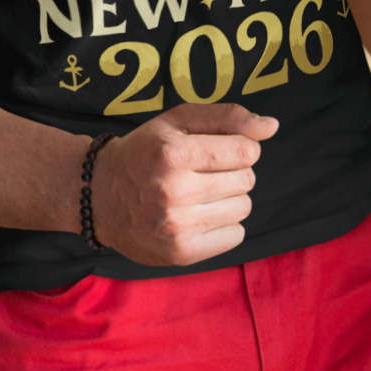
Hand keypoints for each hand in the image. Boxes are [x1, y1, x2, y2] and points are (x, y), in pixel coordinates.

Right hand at [91, 103, 278, 266]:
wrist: (99, 196)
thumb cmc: (143, 152)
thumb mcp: (175, 121)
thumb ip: (226, 117)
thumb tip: (271, 126)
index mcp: (172, 153)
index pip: (245, 150)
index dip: (239, 147)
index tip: (219, 150)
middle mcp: (174, 191)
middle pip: (246, 179)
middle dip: (233, 172)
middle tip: (204, 172)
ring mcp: (177, 226)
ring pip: (244, 207)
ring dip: (229, 198)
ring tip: (201, 194)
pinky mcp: (182, 252)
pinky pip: (235, 236)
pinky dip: (225, 224)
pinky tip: (200, 216)